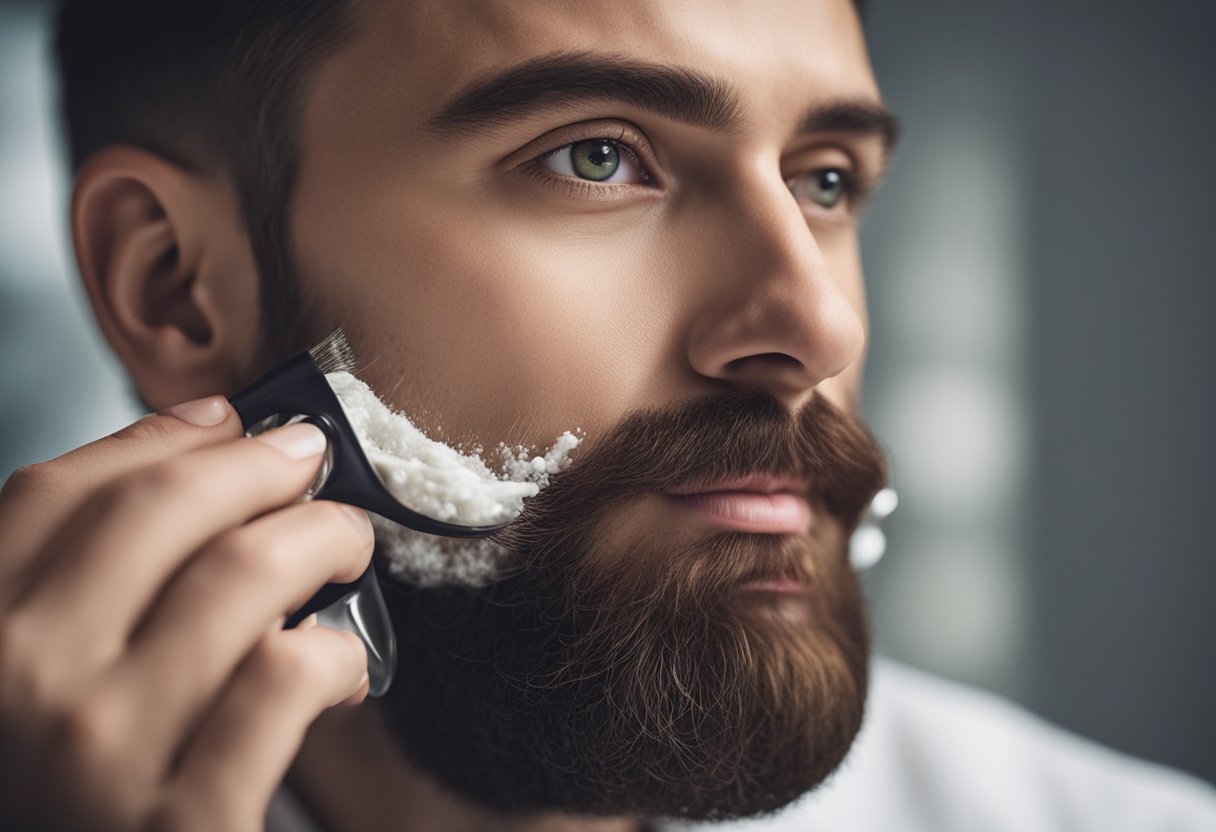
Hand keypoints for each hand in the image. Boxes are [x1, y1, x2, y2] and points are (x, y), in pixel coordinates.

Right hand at [0, 396, 372, 830]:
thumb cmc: (66, 790)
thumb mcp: (34, 673)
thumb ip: (86, 566)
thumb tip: (205, 427)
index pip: (56, 493)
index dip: (162, 440)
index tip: (234, 425)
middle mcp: (13, 683)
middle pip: (163, 514)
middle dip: (262, 467)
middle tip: (313, 466)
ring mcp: (95, 754)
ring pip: (243, 578)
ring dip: (321, 540)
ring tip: (347, 546)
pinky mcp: (183, 822)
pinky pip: (282, 680)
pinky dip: (334, 652)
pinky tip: (342, 663)